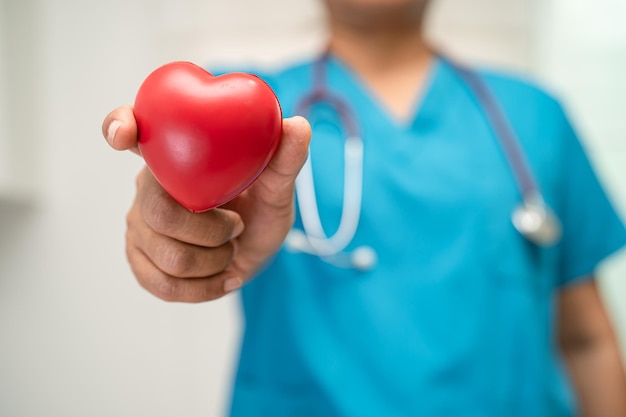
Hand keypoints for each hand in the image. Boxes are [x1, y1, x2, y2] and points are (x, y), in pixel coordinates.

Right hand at [102, 105, 310, 301]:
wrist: (256, 250)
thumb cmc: (259, 207)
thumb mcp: (277, 186)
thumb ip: (285, 159)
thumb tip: (298, 125)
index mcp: (173, 155)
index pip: (132, 131)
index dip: (119, 127)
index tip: (125, 135)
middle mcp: (148, 187)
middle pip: (160, 214)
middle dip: (212, 231)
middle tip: (237, 227)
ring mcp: (140, 225)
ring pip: (170, 257)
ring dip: (216, 261)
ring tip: (230, 249)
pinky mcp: (141, 261)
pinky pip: (165, 285)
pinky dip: (206, 288)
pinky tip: (225, 277)